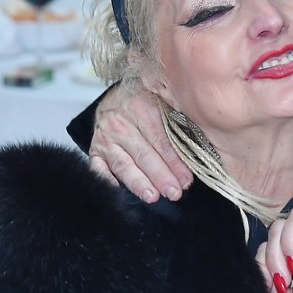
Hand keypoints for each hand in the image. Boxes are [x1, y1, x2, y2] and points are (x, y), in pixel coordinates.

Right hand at [86, 81, 193, 201]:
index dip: (175, 162)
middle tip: (174, 193)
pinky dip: (107, 180)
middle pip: (143, 154)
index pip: (161, 140)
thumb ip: (177, 121)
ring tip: (152, 196)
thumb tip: (197, 150)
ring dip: (138, 183)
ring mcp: (105, 138)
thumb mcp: (163, 101)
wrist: (117, 95)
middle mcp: (120, 123)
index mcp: (142, 108)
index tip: (186, 180)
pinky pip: (98, 168)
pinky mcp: (95, 149)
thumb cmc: (147, 101)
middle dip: (160, 176)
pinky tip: (119, 192)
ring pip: (123, 164)